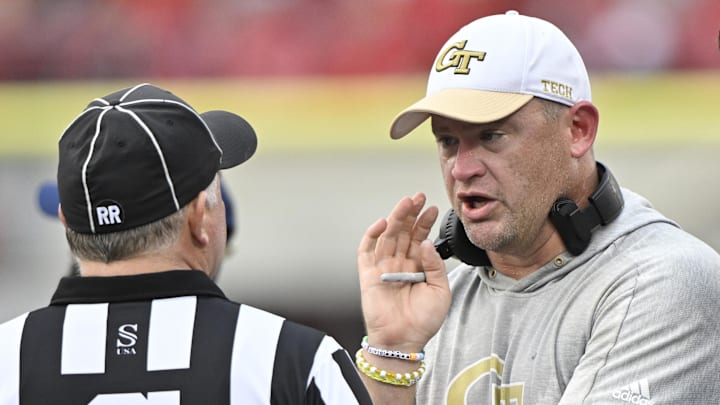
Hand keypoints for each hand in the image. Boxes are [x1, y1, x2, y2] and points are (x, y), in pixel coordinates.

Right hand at [358, 192, 450, 351]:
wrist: (403, 342)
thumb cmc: (422, 321)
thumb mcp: (440, 291)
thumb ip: (435, 265)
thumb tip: (425, 242)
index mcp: (417, 266)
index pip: (420, 238)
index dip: (425, 222)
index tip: (433, 208)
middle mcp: (400, 264)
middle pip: (403, 232)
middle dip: (411, 213)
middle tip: (418, 196)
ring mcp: (383, 267)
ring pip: (388, 236)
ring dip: (396, 218)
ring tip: (407, 203)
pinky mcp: (368, 274)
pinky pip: (366, 250)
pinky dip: (372, 235)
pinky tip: (383, 223)